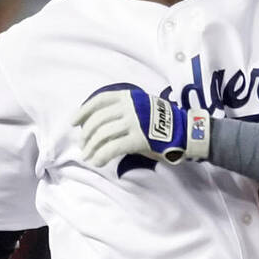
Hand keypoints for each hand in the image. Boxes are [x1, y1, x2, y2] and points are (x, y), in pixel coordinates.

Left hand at [73, 88, 210, 168]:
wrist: (184, 131)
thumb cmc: (161, 123)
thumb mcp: (141, 107)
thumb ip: (122, 112)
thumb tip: (99, 125)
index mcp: (129, 97)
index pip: (99, 101)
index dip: (84, 111)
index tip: (74, 122)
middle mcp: (129, 107)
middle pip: (98, 120)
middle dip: (87, 135)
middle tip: (84, 146)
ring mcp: (134, 122)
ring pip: (103, 135)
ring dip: (92, 148)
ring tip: (88, 156)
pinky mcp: (138, 138)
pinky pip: (113, 148)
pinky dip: (102, 156)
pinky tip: (98, 162)